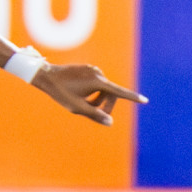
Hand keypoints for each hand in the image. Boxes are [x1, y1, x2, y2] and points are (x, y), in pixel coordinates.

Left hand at [32, 64, 147, 125]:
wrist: (47, 75)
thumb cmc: (61, 93)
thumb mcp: (77, 107)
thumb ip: (94, 115)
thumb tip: (110, 122)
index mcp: (98, 83)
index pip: (119, 93)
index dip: (133, 98)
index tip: (145, 100)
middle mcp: (99, 74)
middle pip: (110, 94)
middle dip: (104, 105)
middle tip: (94, 115)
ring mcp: (94, 70)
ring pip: (103, 90)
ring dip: (96, 99)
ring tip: (82, 103)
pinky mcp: (89, 69)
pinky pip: (96, 83)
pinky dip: (92, 92)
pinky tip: (78, 93)